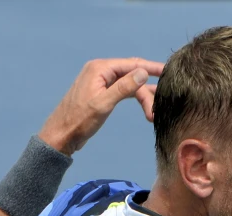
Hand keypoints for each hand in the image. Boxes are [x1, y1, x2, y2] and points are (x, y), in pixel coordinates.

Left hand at [38, 57, 163, 155]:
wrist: (61, 135)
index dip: (151, 67)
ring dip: (143, 98)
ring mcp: (102, 82)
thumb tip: (143, 72)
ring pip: (130, 85)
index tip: (170, 71)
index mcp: (99, 69)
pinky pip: (124, 91)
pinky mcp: (103, 93)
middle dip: (147, 91)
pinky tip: (146, 109)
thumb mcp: (103, 104)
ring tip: (153, 114)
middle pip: (132, 75)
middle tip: (159, 108)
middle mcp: (101, 71)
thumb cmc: (79, 120)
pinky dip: (135, 99)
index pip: (131, 64)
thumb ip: (123, 87)